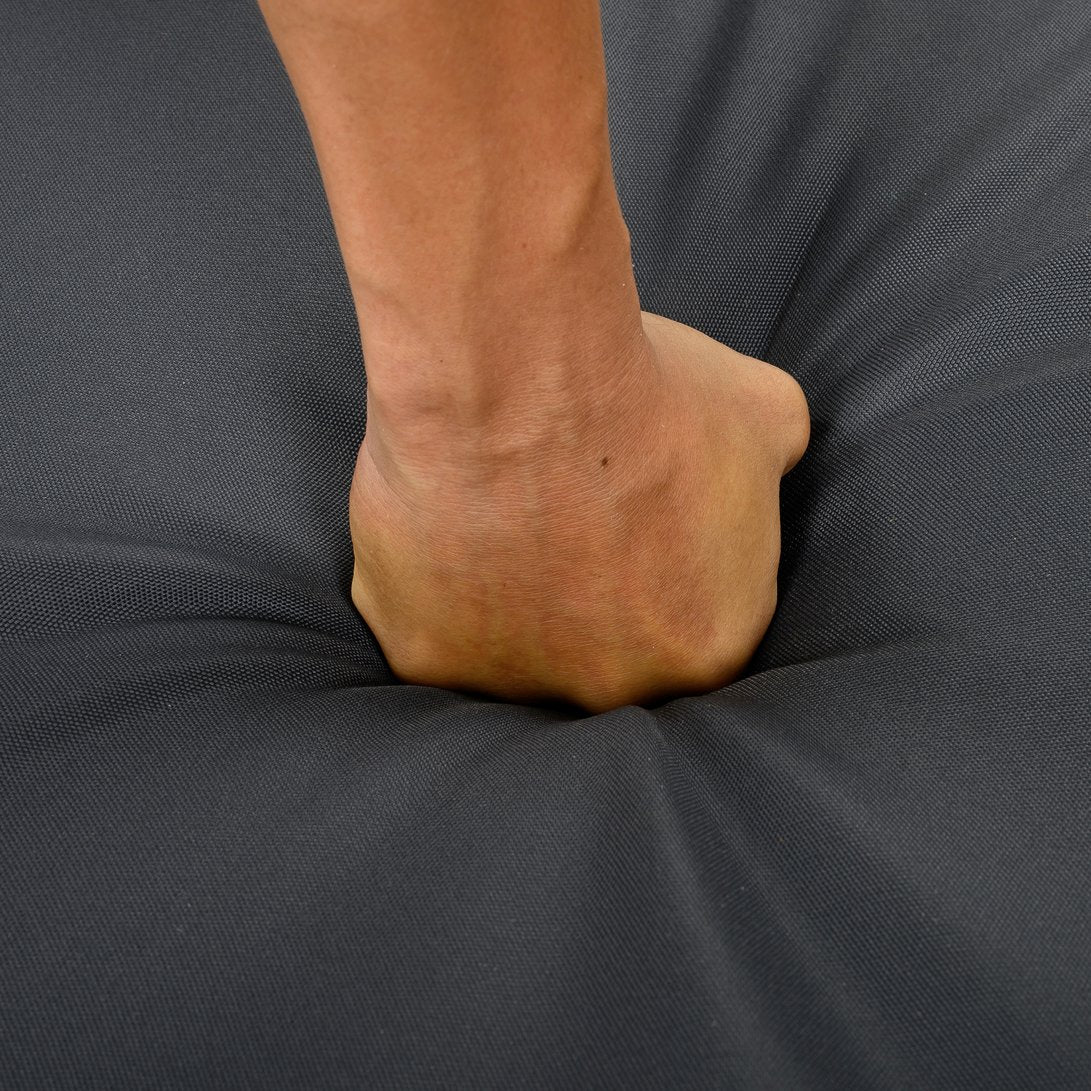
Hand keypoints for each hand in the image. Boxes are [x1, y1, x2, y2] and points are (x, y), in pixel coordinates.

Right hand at [347, 310, 809, 713]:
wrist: (522, 382)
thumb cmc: (644, 397)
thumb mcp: (760, 414)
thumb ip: (774, 464)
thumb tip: (771, 463)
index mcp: (709, 647)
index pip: (692, 630)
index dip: (660, 572)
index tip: (629, 527)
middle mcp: (620, 690)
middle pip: (605, 655)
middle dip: (589, 597)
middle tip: (562, 523)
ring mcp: (521, 686)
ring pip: (515, 654)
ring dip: (511, 601)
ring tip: (499, 519)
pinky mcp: (428, 662)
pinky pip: (432, 635)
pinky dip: (432, 591)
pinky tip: (440, 530)